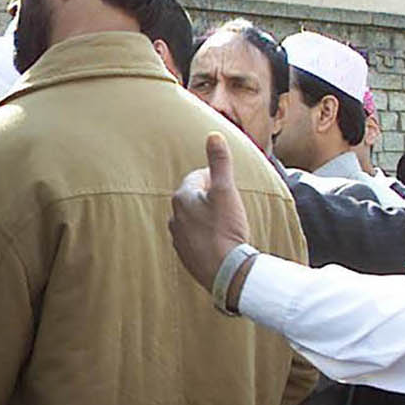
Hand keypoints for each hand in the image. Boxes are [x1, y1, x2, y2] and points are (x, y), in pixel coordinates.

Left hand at [169, 132, 253, 292]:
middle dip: (211, 198)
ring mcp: (178, 238)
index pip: (198, 177)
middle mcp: (174, 217)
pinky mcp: (185, 255)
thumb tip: (214, 134)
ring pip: (194, 219)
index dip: (216, 179)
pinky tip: (220, 241)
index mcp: (181, 198)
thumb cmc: (226, 228)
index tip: (229, 188)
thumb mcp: (226, 190)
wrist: (225, 270)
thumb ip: (220, 162)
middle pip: (195, 198)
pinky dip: (206, 237)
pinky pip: (195, 238)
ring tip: (226, 225)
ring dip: (208, 218)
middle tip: (231, 207)